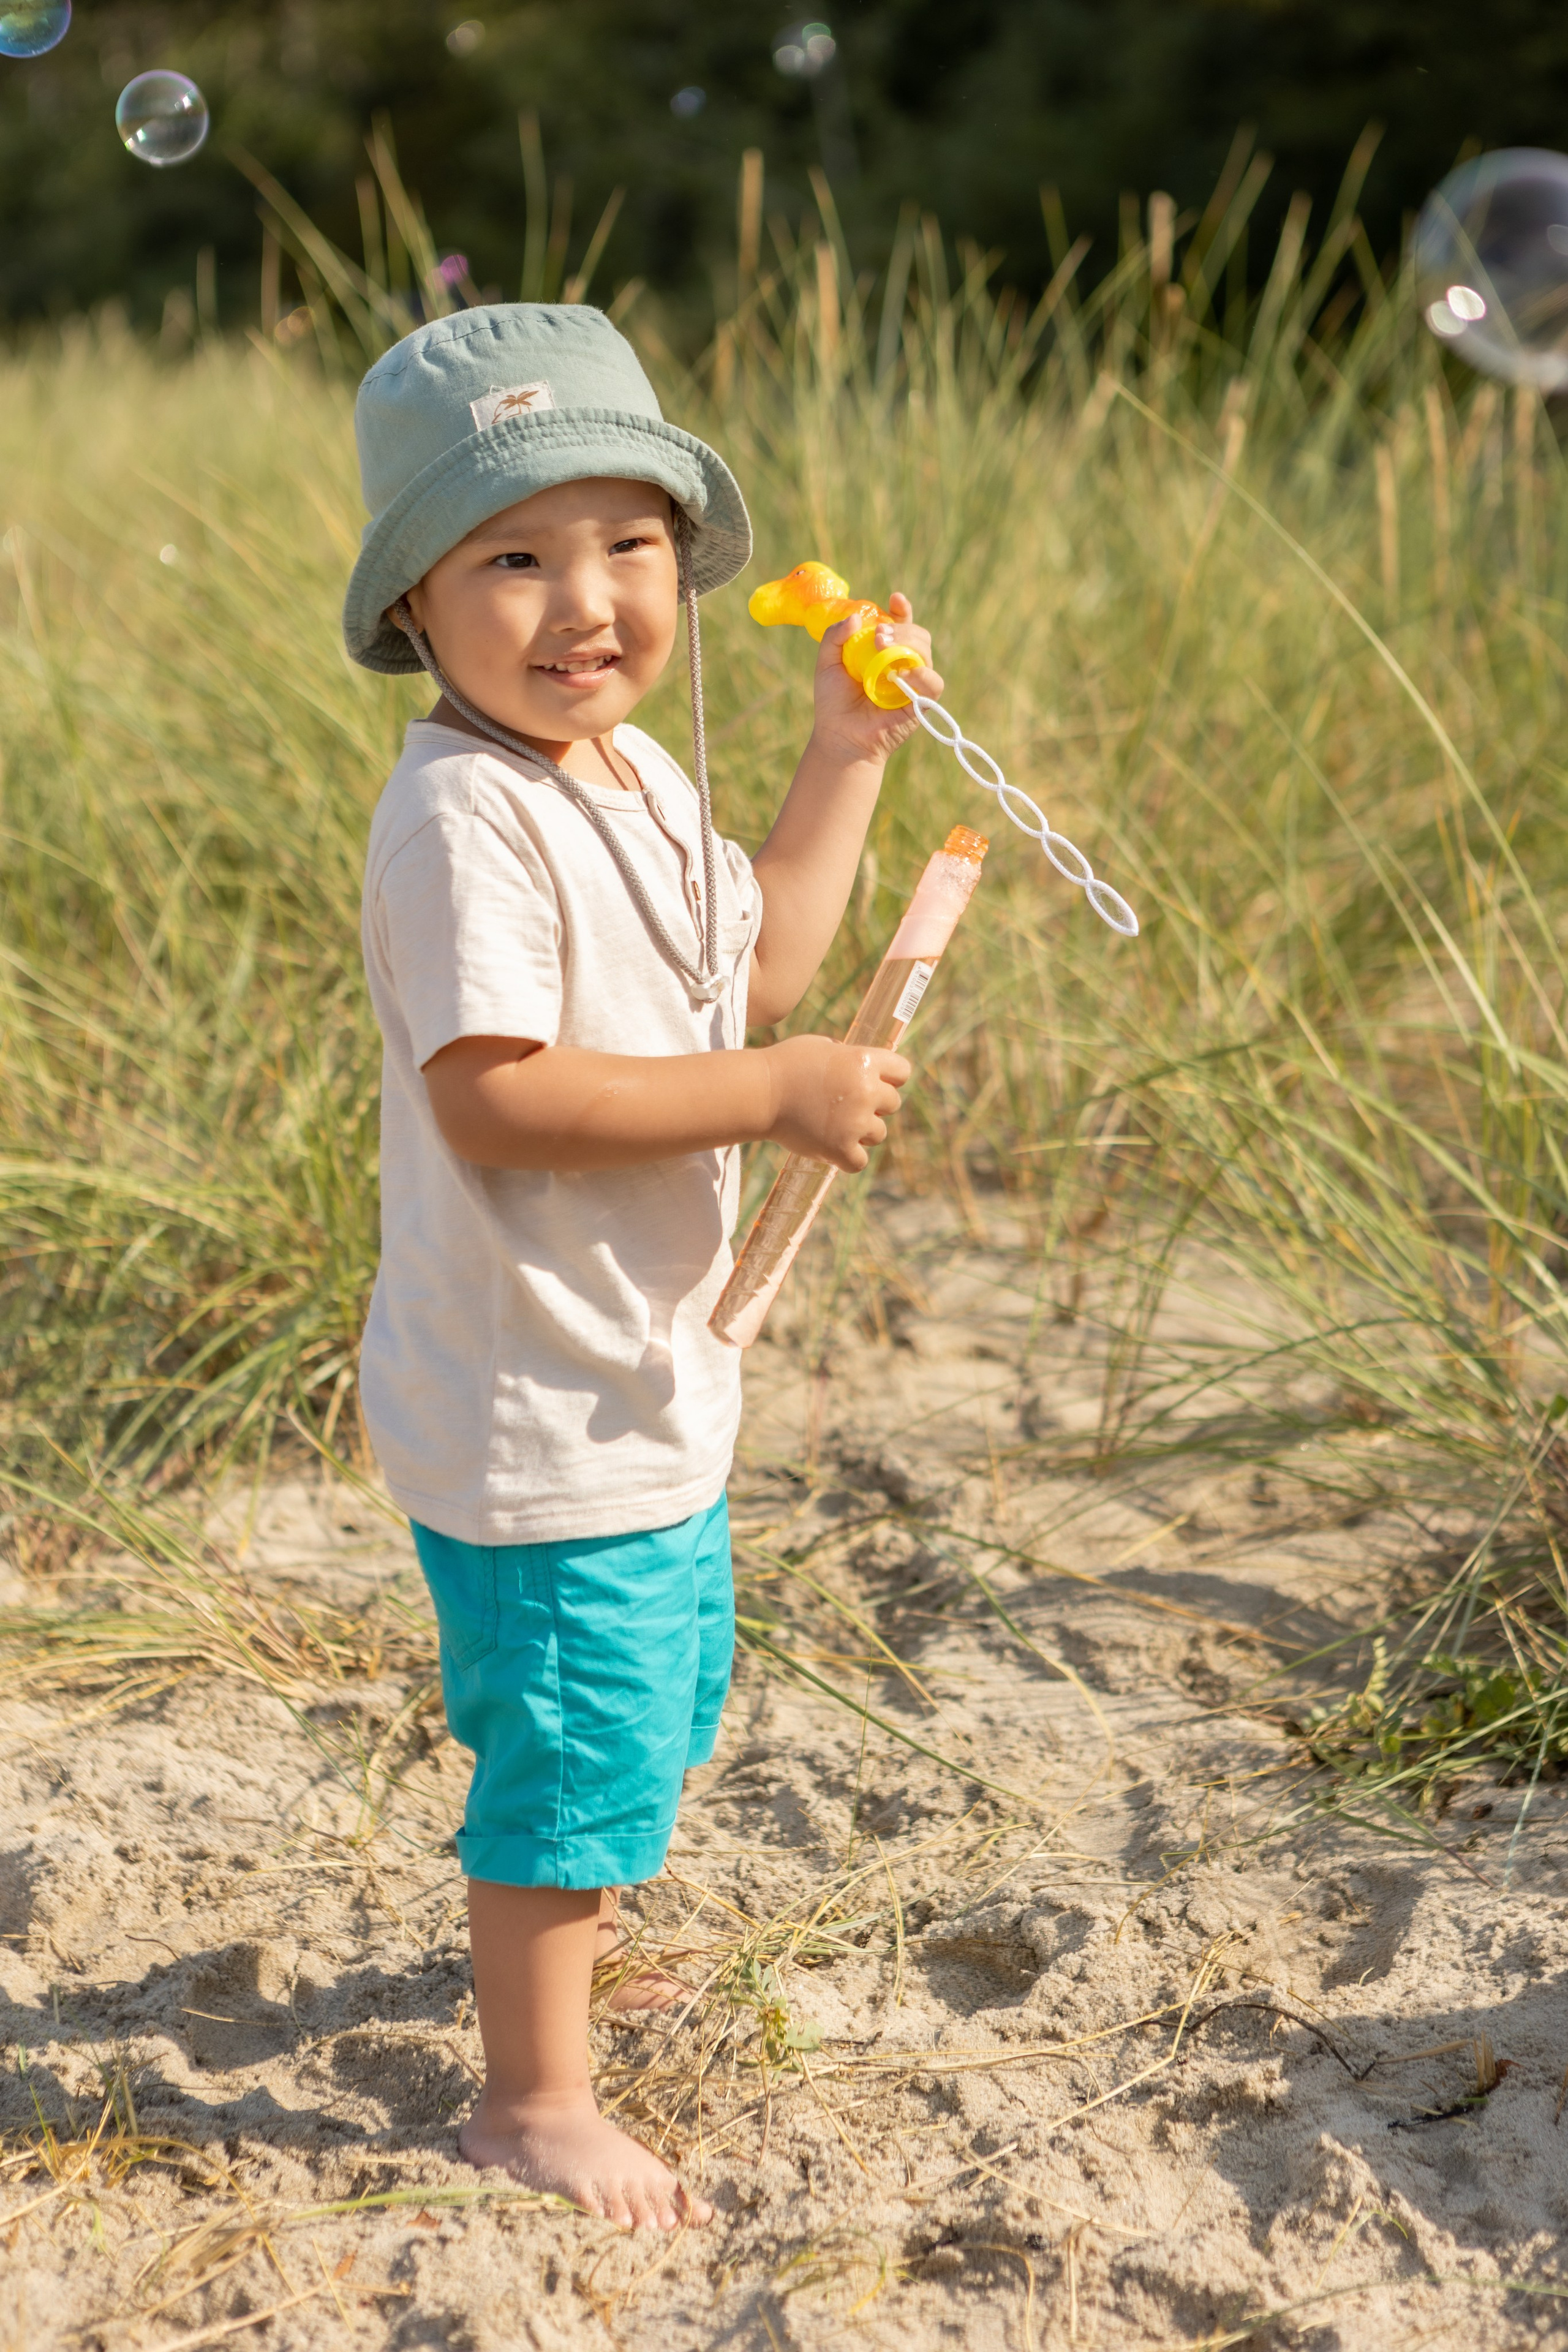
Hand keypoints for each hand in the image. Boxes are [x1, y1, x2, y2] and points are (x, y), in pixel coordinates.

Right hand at [762, 1035, 911, 1171]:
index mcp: (864, 1061)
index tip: (877, 1082)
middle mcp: (866, 1091)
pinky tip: (832, 1147)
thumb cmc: (785, 1065)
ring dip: (862, 1132)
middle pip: (893, 1103)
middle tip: (846, 1105)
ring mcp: (855, 1122)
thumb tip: (861, 1065)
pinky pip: (860, 1161)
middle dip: (874, 1104)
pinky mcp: (840, 1149)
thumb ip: (847, 1056)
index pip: (902, 1071)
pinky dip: (848, 1157)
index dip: (891, 1076)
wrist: (759, 1093)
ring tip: (835, 1125)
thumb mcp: (821, 1047)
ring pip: (879, 1133)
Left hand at [810, 592, 943, 765]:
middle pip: (917, 635)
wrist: (840, 736)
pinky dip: (920, 675)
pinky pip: (933, 682)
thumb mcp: (827, 663)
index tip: (895, 599)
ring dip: (908, 644)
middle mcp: (902, 665)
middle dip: (902, 628)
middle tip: (878, 635)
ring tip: (883, 647)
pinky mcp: (922, 703)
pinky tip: (900, 675)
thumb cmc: (834, 702)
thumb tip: (857, 618)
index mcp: (884, 653)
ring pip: (926, 653)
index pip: (901, 625)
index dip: (902, 610)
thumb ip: (835, 637)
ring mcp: (913, 683)